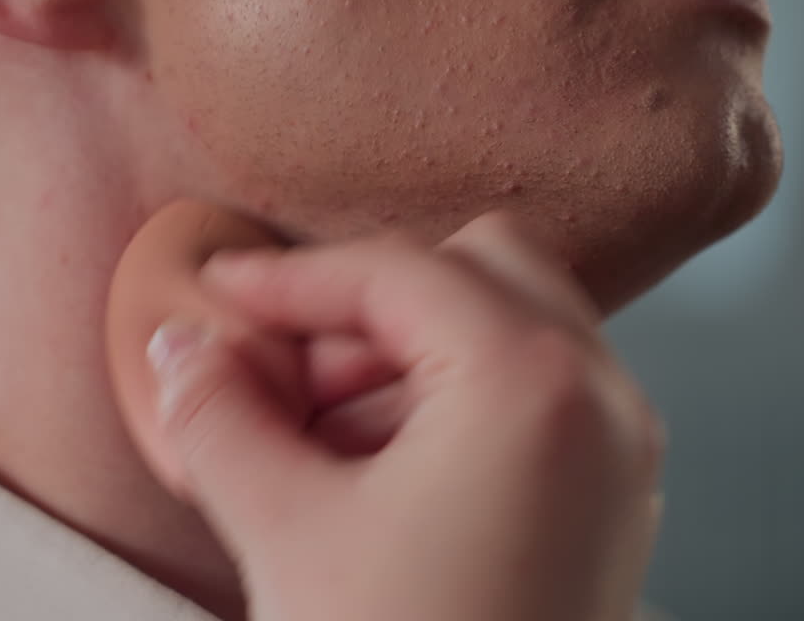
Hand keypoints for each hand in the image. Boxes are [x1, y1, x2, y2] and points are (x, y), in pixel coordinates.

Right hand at [145, 212, 664, 620]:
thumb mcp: (286, 534)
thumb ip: (222, 417)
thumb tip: (182, 348)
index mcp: (531, 384)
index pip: (397, 272)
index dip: (291, 277)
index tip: (222, 293)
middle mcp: (601, 401)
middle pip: (480, 269)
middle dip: (371, 304)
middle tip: (289, 367)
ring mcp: (621, 454)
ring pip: (515, 330)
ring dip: (414, 352)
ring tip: (321, 428)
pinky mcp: (614, 503)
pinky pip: (540, 400)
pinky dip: (461, 401)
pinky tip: (383, 470)